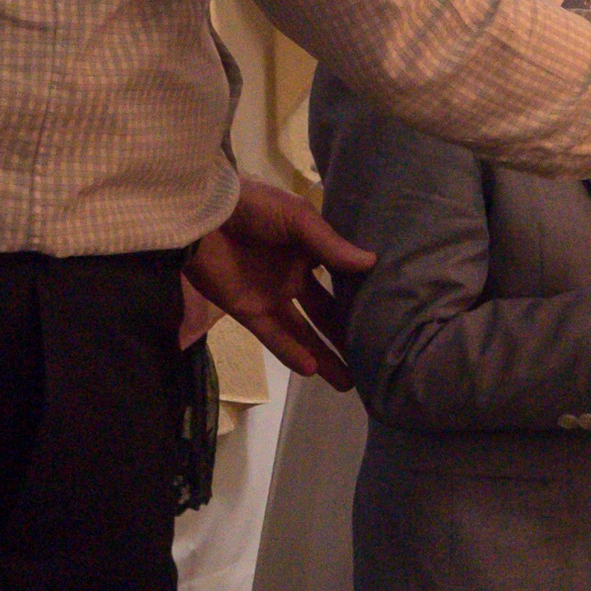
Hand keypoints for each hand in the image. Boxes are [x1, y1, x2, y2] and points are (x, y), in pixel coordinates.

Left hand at [185, 176, 372, 389]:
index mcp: (309, 250)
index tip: (390, 315)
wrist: (200, 215)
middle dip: (347, 336)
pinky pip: (274, 336)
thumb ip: (330, 245)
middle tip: (374, 359)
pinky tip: (312, 370)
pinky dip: (291, 352)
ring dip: (324, 356)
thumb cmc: (252, 207)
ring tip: (349, 383)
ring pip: (303, 333)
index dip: (362, 296)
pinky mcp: (248, 311)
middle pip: (326, 313)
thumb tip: (371, 263)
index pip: (341, 278)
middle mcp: (295, 277)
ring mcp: (271, 296)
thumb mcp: (296, 218)